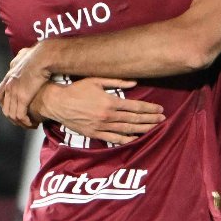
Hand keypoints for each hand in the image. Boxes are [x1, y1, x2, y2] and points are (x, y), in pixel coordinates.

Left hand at [0, 43, 53, 127]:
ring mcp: (14, 92)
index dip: (5, 104)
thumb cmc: (37, 54)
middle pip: (4, 107)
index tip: (12, 108)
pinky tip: (32, 123)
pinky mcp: (23, 98)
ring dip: (19, 122)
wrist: (43, 57)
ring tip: (28, 125)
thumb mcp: (24, 55)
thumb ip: (20, 58)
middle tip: (22, 121)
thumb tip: (21, 56)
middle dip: (12, 117)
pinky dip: (25, 122)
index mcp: (9, 77)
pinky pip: (20, 115)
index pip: (0, 94)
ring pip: (11, 113)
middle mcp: (8, 85)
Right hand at [34, 78, 164, 145]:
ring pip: (126, 130)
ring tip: (154, 128)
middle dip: (150, 119)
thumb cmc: (76, 89)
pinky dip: (125, 139)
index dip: (149, 109)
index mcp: (109, 101)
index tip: (160, 110)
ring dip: (142, 129)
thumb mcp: (95, 80)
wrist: (57, 103)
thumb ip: (116, 82)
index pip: (135, 107)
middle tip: (162, 120)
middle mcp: (107, 116)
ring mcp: (101, 127)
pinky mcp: (94, 134)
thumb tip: (134, 83)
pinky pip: (113, 139)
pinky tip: (135, 138)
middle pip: (133, 119)